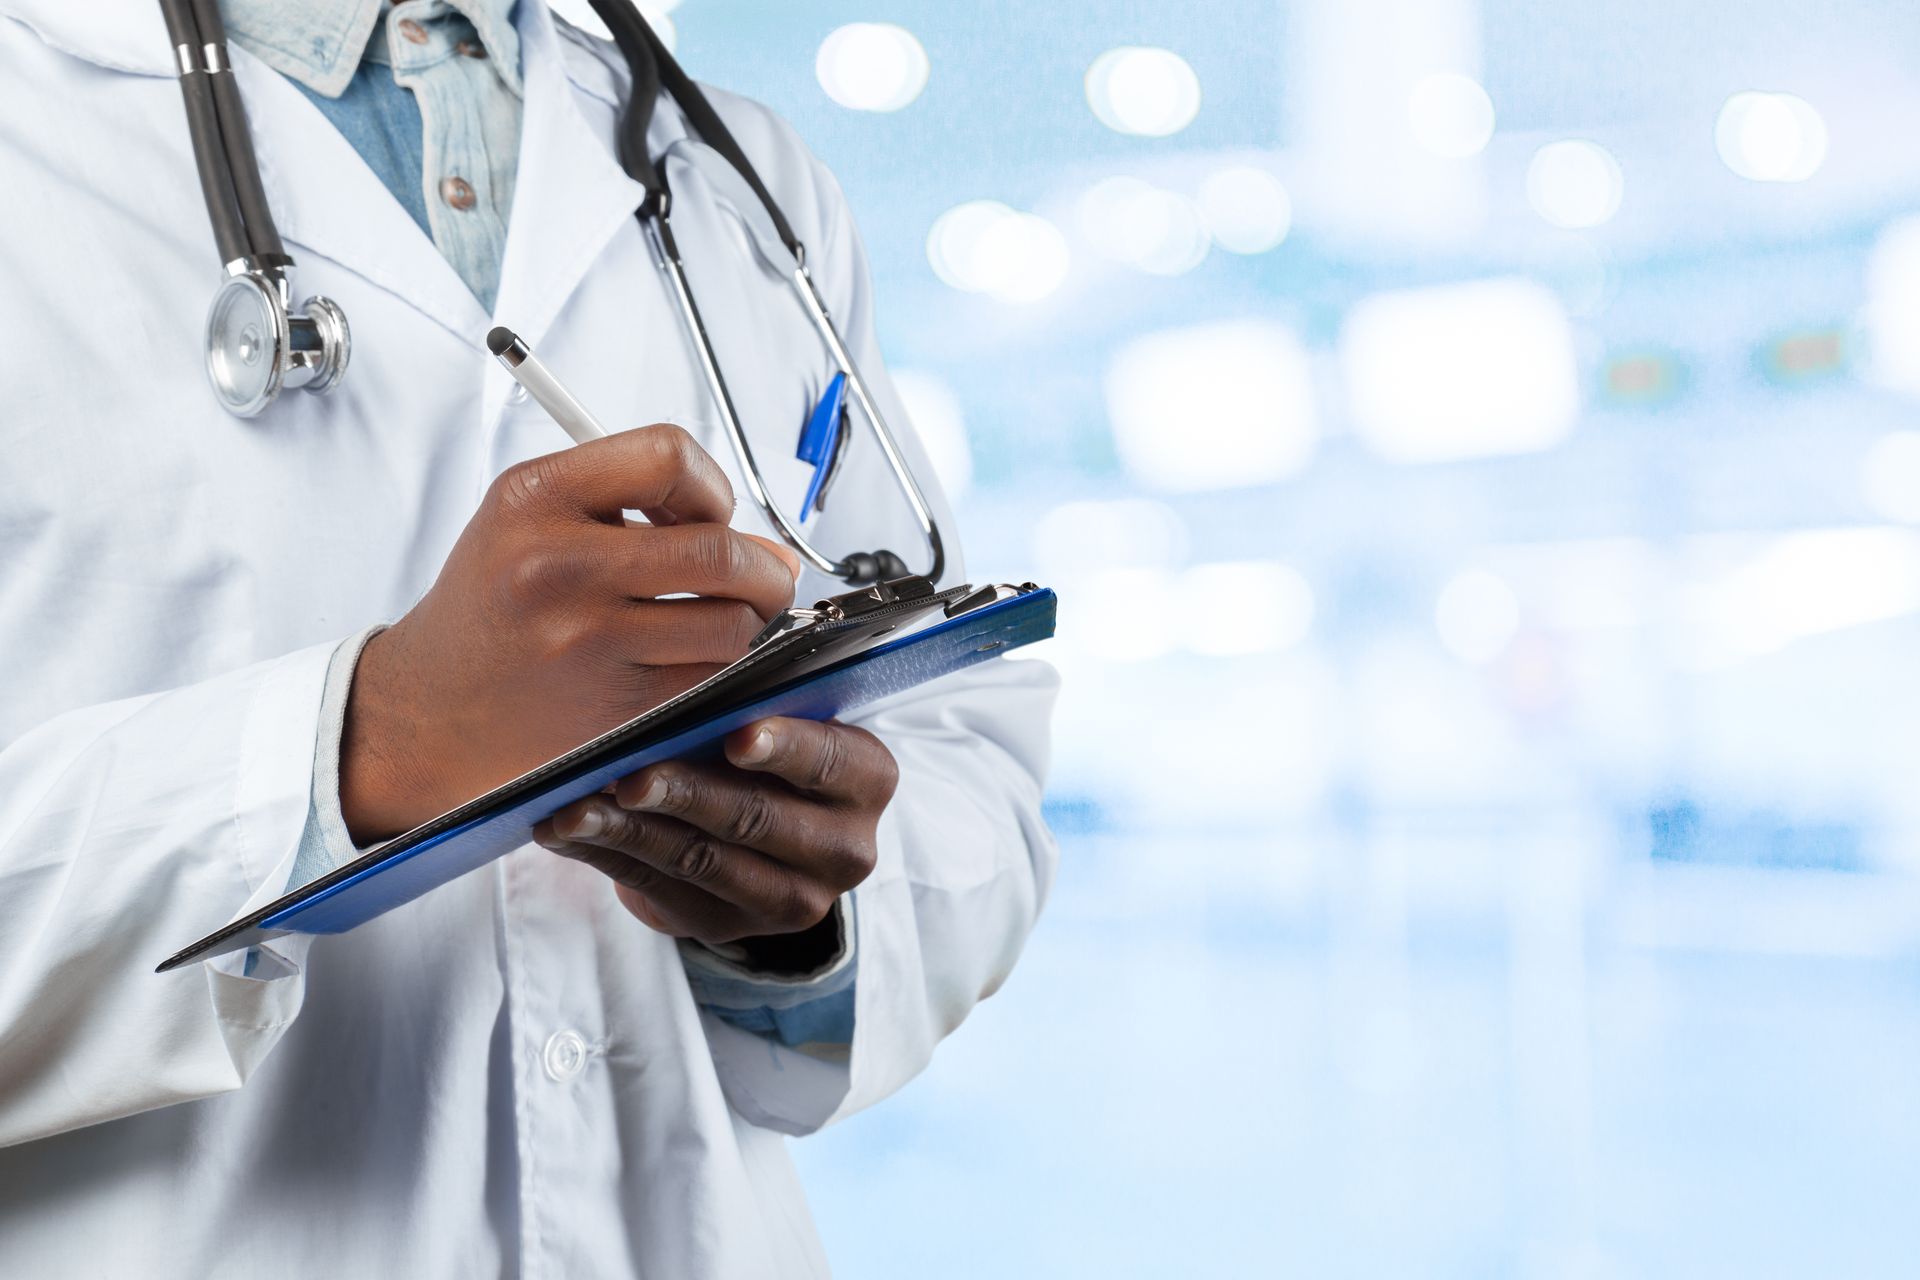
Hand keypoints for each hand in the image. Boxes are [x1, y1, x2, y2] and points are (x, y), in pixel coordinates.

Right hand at [341, 425, 801, 841]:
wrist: (425, 711)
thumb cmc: (491, 609)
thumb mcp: (529, 522)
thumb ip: (634, 508)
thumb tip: (767, 545)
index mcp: (533, 498)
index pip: (669, 456)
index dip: (711, 486)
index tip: (710, 514)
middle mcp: (556, 566)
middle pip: (719, 550)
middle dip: (764, 569)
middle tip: (765, 579)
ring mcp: (585, 642)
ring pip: (730, 625)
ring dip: (752, 625)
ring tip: (731, 622)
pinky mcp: (611, 709)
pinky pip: (712, 682)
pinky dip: (727, 673)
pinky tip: (703, 664)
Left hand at [530, 717, 897, 950]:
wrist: (765, 825)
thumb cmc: (772, 747)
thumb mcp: (787, 719)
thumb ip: (756, 709)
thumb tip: (691, 700)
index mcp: (867, 780)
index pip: (829, 762)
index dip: (784, 749)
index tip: (735, 736)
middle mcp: (843, 850)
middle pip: (758, 820)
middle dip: (688, 795)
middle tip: (630, 775)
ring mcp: (789, 900)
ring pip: (702, 862)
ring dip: (630, 831)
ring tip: (575, 807)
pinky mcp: (728, 927)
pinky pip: (660, 890)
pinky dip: (607, 855)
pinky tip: (565, 829)